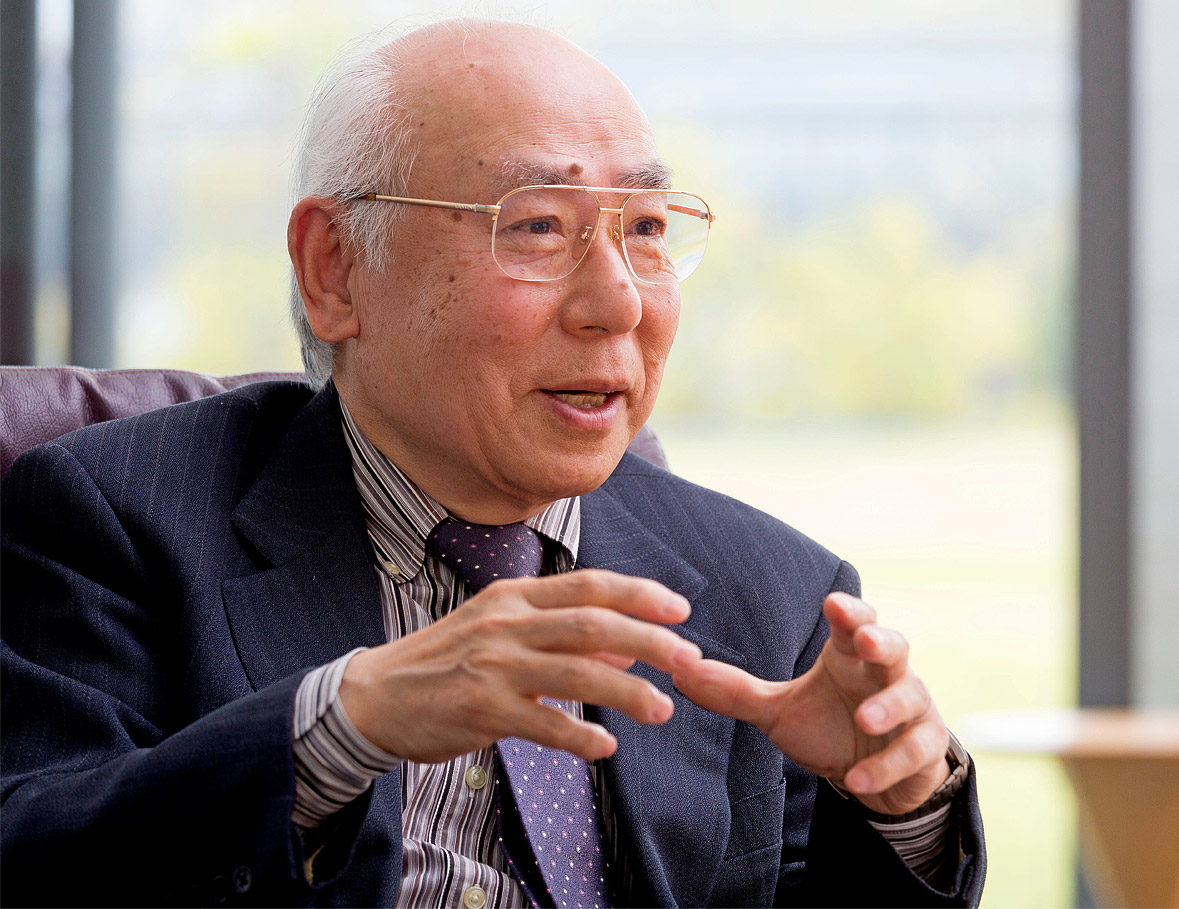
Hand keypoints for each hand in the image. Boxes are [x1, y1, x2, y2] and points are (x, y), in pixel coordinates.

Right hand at [338, 569, 701, 763]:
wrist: (376, 695)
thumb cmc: (445, 660)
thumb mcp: (500, 630)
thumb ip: (560, 633)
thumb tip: (625, 642)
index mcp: (513, 596)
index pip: (588, 585)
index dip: (639, 594)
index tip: (680, 608)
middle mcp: (506, 623)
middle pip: (591, 623)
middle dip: (648, 639)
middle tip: (688, 657)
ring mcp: (493, 666)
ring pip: (576, 673)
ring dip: (627, 691)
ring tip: (661, 709)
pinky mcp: (480, 709)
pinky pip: (544, 725)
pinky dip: (580, 738)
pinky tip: (604, 747)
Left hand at [671, 592, 949, 815]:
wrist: (871, 778)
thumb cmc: (826, 728)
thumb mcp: (776, 711)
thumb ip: (734, 691)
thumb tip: (679, 670)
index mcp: (848, 656)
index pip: (853, 622)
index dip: (848, 611)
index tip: (832, 603)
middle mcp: (884, 673)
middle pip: (893, 645)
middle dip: (881, 640)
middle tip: (866, 641)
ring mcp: (910, 708)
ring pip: (910, 696)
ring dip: (888, 708)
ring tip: (865, 721)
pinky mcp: (923, 747)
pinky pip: (912, 752)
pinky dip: (885, 765)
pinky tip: (856, 780)